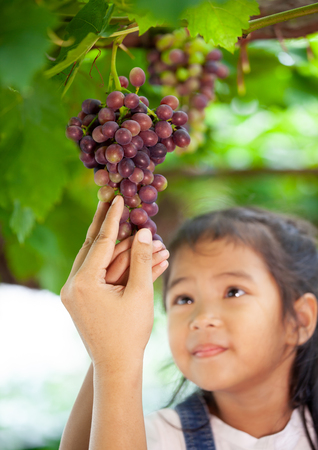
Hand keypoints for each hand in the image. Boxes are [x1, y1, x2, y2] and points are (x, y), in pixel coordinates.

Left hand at [60, 197, 168, 368]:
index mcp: (83, 283)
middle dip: (105, 224)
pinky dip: (112, 263)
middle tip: (110, 200)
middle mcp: (73, 285)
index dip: (112, 219)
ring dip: (115, 246)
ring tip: (129, 227)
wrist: (116, 365)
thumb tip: (143, 231)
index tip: (118, 199)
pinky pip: (97, 273)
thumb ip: (141, 259)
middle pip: (92, 246)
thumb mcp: (140, 293)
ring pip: (96, 259)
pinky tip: (127, 250)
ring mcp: (74, 292)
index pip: (100, 242)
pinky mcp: (81, 298)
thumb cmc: (130, 332)